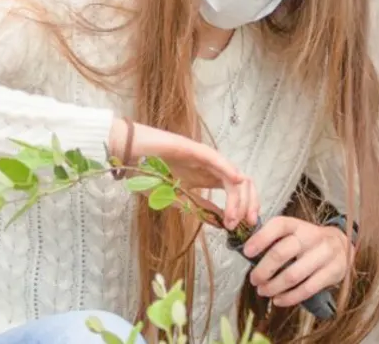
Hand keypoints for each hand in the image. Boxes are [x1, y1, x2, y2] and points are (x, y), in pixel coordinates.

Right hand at [108, 118, 258, 229]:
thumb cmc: (148, 173)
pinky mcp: (194, 149)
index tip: (241, 228)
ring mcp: (204, 158)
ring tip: (233, 216)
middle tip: (245, 224)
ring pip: (233, 175)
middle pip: (242, 184)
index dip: (243, 209)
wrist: (129, 156)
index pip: (235, 192)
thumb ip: (197, 207)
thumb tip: (218, 221)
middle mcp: (211, 167)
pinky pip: (216, 160)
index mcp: (208, 177)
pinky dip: (229, 170)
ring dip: (238, 197)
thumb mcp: (176, 198)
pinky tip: (236, 181)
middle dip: (249, 204)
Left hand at [243, 217, 352, 306]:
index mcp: (298, 225)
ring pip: (292, 275)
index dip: (260, 238)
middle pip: (281, 253)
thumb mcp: (295, 233)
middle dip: (263, 270)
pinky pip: (307, 289)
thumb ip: (274, 240)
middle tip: (254, 279)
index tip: (246, 252)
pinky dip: (289, 297)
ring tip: (263, 291)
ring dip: (273, 286)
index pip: (278, 225)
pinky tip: (278, 300)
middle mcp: (311, 237)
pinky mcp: (333, 272)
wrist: (342, 246)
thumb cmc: (309, 242)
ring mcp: (324, 254)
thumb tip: (247, 253)